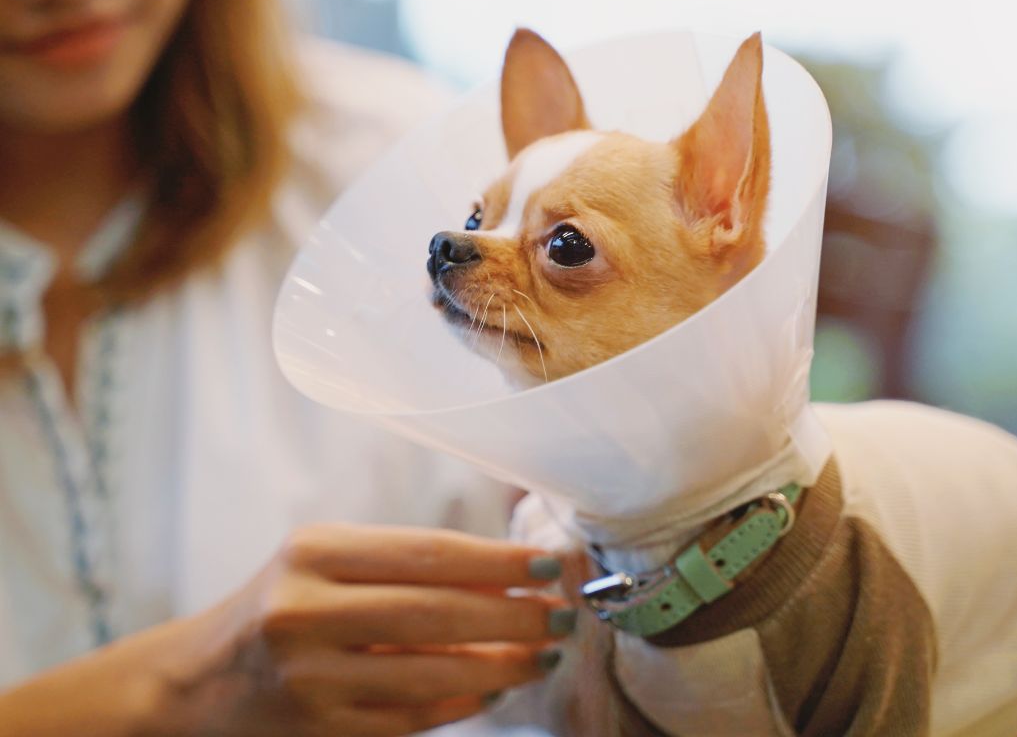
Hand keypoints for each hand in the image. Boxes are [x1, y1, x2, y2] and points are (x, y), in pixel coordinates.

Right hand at [159, 524, 571, 735]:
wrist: (199, 681)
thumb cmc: (280, 603)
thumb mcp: (329, 562)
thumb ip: (407, 563)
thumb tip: (508, 570)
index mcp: (314, 552)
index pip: (429, 552)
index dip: (500, 559)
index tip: (551, 564)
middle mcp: (306, 610)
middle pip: (438, 612)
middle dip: (515, 614)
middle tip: (562, 615)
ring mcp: (312, 677)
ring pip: (432, 673)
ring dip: (502, 664)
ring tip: (543, 654)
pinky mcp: (320, 728)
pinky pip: (411, 717)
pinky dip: (463, 703)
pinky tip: (496, 688)